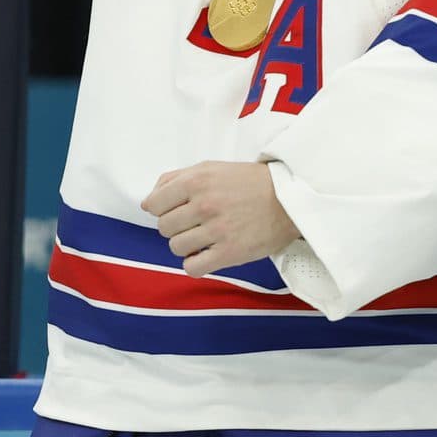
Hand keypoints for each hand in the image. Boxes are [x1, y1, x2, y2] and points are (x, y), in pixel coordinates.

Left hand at [141, 160, 300, 277]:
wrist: (288, 199)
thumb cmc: (246, 182)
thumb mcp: (209, 168)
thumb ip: (175, 179)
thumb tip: (148, 201)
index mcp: (196, 181)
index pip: (154, 203)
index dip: (160, 209)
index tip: (173, 211)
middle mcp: (204, 205)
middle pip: (163, 227)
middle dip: (174, 226)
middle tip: (192, 224)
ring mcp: (217, 230)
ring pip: (175, 247)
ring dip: (185, 245)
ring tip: (201, 238)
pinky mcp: (230, 253)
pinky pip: (192, 268)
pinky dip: (194, 264)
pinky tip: (205, 255)